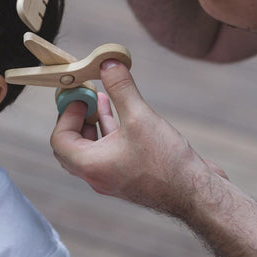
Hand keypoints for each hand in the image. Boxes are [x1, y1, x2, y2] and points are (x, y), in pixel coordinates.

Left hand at [50, 59, 225, 216]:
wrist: (195, 194)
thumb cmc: (166, 164)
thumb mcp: (140, 117)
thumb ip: (121, 88)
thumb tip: (109, 62)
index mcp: (90, 166)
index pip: (60, 139)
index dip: (66, 114)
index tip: (80, 96)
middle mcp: (96, 175)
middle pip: (71, 145)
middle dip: (76, 118)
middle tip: (85, 97)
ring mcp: (112, 177)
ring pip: (92, 147)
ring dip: (94, 122)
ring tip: (100, 97)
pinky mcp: (129, 175)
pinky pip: (109, 152)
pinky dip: (109, 131)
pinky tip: (120, 112)